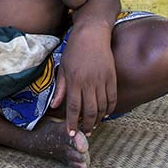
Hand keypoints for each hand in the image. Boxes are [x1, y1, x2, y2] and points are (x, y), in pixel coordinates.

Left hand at [51, 21, 115, 135]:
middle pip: (89, 111)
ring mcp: (102, 80)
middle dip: (86, 125)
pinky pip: (112, 98)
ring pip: (102, 107)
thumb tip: (54, 106)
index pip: (72, 107)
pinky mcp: (112, 77)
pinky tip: (105, 114)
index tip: (71, 133)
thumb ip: (60, 88)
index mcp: (74, 80)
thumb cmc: (74, 50)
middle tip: (84, 134)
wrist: (93, 34)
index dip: (72, 122)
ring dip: (98, 119)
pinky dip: (110, 108)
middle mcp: (89, 82)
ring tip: (93, 126)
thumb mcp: (63, 67)